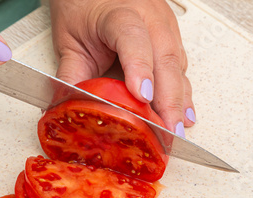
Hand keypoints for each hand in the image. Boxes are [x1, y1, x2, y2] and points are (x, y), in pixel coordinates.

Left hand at [49, 0, 195, 134]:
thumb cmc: (83, 7)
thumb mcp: (70, 40)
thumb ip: (71, 74)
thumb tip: (66, 110)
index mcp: (118, 13)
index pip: (133, 39)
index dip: (140, 67)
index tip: (142, 96)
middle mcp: (149, 18)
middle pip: (165, 58)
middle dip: (169, 99)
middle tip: (168, 130)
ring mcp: (165, 27)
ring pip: (177, 65)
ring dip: (180, 100)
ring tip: (176, 130)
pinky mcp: (171, 38)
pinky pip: (180, 68)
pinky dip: (182, 93)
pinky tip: (185, 115)